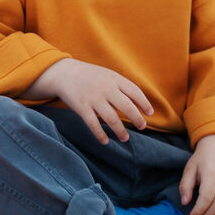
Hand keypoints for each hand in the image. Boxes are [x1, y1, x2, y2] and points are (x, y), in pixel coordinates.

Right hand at [24, 58, 152, 143]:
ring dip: (120, 131)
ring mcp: (93, 98)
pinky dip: (100, 134)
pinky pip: (93, 124)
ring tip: (125, 138)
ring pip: (111, 119)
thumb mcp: (107, 75)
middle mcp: (105, 88)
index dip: (144, 103)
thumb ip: (121, 86)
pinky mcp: (81, 107)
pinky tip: (105, 141)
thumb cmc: (90, 76)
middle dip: (137, 118)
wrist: (64, 73)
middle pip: (126, 106)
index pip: (135, 91)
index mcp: (114, 78)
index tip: (150, 113)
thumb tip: (139, 103)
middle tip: (142, 127)